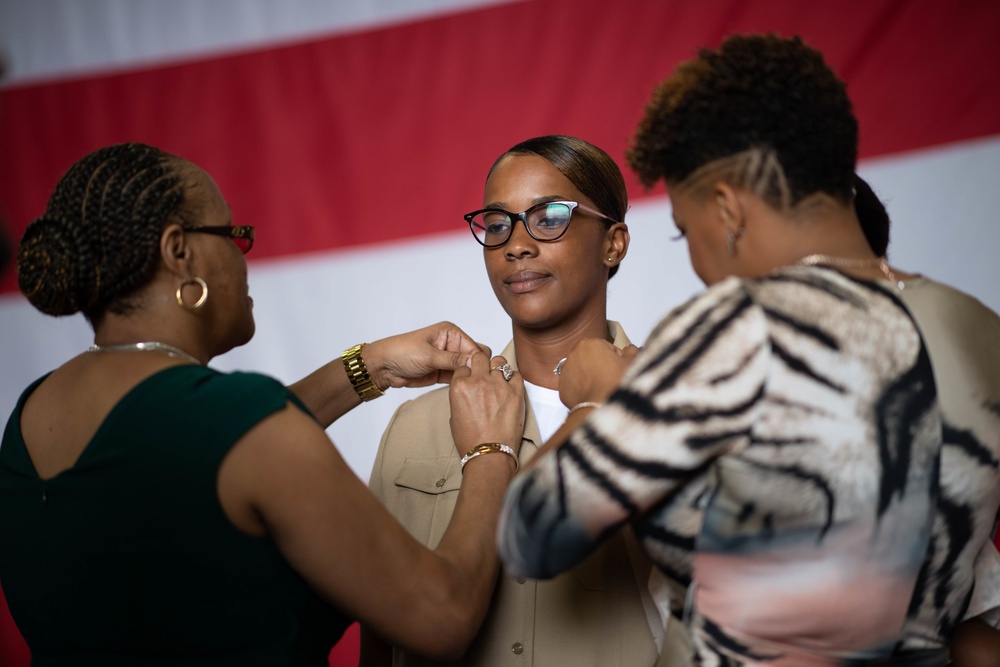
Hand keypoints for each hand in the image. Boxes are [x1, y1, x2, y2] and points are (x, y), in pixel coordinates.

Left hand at [364, 322, 488, 390]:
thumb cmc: (402, 352)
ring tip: (467, 387)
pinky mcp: (443, 372)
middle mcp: (452, 344)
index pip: (475, 347)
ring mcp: (448, 359)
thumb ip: (453, 360)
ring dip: (468, 378)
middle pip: (475, 358)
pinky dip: (461, 383)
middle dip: (475, 369)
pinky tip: (462, 389)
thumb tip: (475, 363)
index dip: (478, 361)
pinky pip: (459, 378)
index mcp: (451, 332)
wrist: (384, 366)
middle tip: (471, 381)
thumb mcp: (429, 356)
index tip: (478, 374)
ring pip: (468, 370)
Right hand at [448, 353, 524, 458]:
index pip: (463, 366)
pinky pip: (516, 374)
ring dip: (498, 368)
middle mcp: (479, 382)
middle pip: (480, 357)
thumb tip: (468, 388)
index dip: (467, 373)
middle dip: (481, 364)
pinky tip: (510, 387)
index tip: (471, 380)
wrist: (490, 455)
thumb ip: (460, 395)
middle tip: (484, 375)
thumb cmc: (471, 440)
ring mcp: (499, 386)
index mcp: (459, 386)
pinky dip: (513, 378)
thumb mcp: (454, 415)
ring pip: (499, 361)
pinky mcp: (516, 392)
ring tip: (498, 380)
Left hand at [558, 340, 639, 408]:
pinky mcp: (562, 387)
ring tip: (602, 388)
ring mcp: (565, 371)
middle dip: (600, 365)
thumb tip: (629, 350)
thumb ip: (631, 351)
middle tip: (611, 378)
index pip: (607, 348)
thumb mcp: (632, 362)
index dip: (616, 359)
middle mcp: (574, 354)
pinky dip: (582, 388)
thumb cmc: (616, 383)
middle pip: (592, 358)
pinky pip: (575, 385)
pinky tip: (593, 395)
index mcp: (590, 343)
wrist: (601, 407)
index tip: (620, 368)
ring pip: (582, 370)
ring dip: (590, 376)